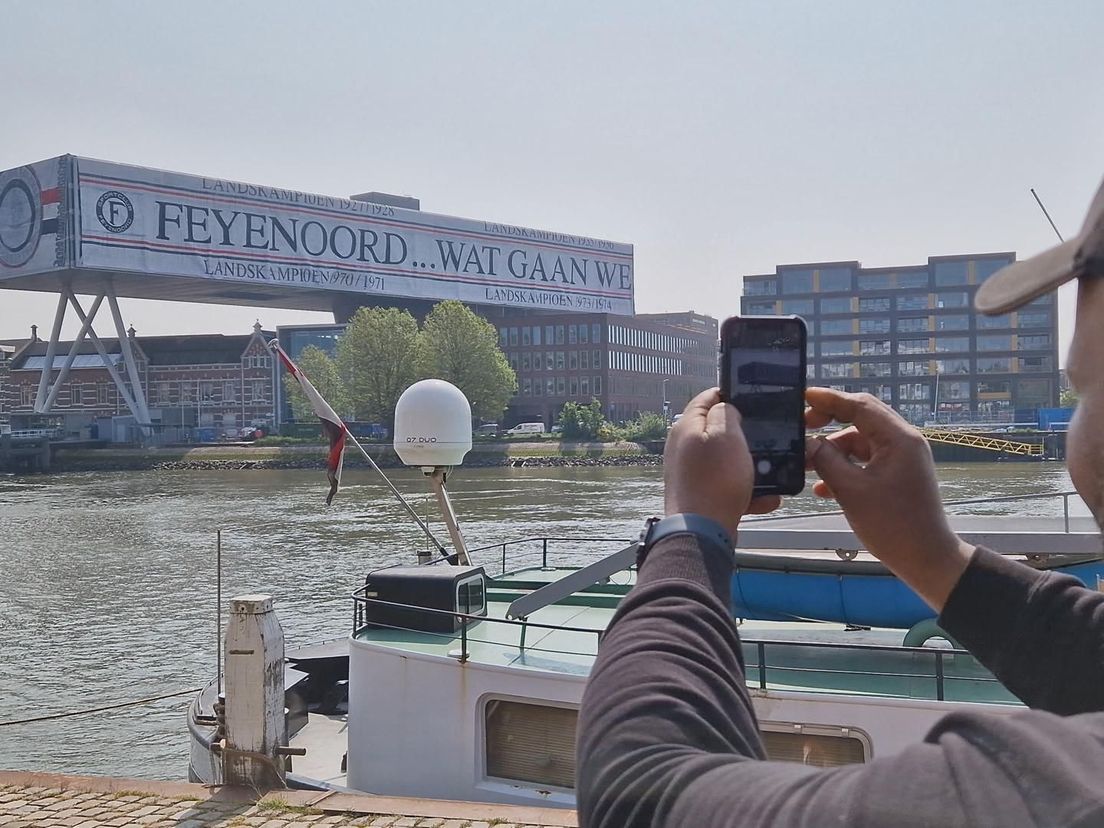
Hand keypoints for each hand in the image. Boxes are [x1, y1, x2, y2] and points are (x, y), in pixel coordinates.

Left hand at [664, 387, 779, 538]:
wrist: (702, 533)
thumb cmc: (715, 482)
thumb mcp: (727, 435)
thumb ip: (726, 413)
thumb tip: (725, 408)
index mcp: (686, 426)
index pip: (707, 397)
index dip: (731, 395)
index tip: (752, 400)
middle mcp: (684, 447)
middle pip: (718, 430)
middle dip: (744, 436)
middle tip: (764, 440)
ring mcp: (690, 471)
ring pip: (726, 460)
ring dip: (750, 467)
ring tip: (770, 476)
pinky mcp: (699, 493)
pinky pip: (727, 485)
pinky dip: (746, 490)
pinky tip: (764, 499)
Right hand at [804, 387, 972, 610]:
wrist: (926, 559)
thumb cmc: (893, 524)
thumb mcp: (852, 491)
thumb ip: (826, 460)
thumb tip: (807, 442)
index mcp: (898, 439)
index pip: (860, 405)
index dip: (829, 399)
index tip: (802, 396)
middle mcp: (903, 441)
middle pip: (861, 418)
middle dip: (829, 421)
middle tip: (801, 426)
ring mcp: (901, 458)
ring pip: (860, 441)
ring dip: (833, 450)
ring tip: (806, 464)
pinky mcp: (897, 474)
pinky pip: (865, 460)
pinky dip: (845, 467)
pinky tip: (823, 487)